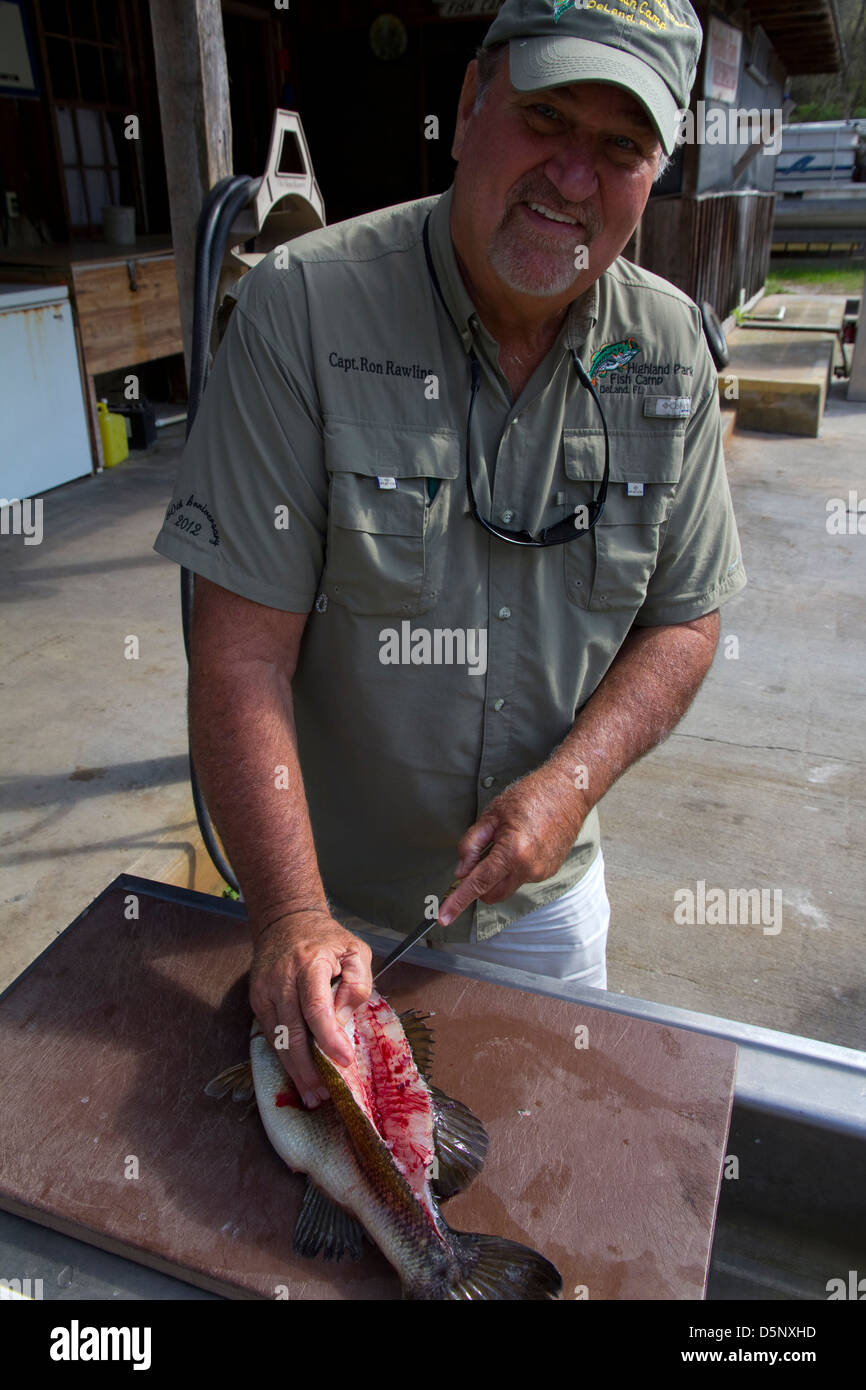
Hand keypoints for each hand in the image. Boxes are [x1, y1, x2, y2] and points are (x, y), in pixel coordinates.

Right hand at [248, 909, 371, 1109]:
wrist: (285, 920)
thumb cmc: (326, 939)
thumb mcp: (356, 951)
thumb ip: (356, 985)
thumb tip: (342, 1023)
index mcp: (309, 963)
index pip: (316, 1006)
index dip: (329, 1037)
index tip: (344, 1060)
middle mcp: (281, 979)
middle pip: (292, 1031)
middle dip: (307, 1067)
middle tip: (323, 1095)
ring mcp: (264, 991)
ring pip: (277, 1039)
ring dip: (294, 1070)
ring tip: (312, 1094)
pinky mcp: (256, 1001)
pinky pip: (270, 1035)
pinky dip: (284, 1057)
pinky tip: (297, 1073)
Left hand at [437, 766, 586, 926]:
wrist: (568, 792)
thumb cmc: (530, 796)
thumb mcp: (491, 815)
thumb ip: (471, 845)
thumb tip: (460, 871)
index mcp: (512, 852)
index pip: (477, 884)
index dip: (457, 901)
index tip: (443, 918)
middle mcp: (529, 868)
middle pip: (491, 894)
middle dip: (479, 885)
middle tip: (478, 856)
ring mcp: (541, 872)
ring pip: (507, 885)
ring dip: (499, 873)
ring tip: (507, 839)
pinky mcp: (549, 871)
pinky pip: (522, 877)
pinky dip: (514, 867)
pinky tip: (522, 842)